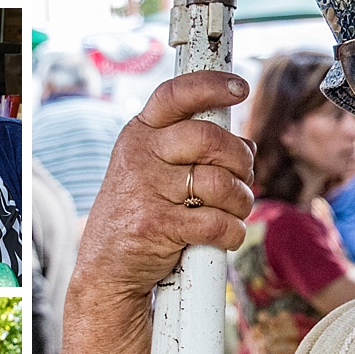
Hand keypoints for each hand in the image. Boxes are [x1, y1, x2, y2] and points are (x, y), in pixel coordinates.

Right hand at [75, 71, 255, 296]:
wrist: (106, 267)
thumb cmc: (141, 212)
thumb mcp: (152, 168)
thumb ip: (193, 148)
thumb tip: (247, 144)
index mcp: (141, 133)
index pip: (176, 95)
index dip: (213, 86)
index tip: (241, 88)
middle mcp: (140, 156)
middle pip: (211, 139)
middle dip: (242, 161)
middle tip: (243, 177)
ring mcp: (146, 190)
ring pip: (222, 184)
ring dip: (241, 202)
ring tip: (233, 211)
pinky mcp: (157, 226)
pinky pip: (217, 222)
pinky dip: (232, 232)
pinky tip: (226, 235)